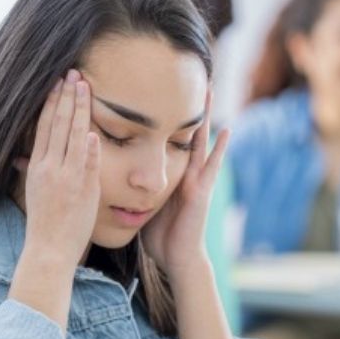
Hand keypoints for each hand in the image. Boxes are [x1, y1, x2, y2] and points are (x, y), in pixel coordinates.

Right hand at [17, 69, 100, 267]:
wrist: (49, 249)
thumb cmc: (45, 222)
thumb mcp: (34, 191)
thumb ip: (33, 170)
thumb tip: (21, 158)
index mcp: (37, 166)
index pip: (45, 126)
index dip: (52, 102)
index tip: (58, 83)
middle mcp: (50, 168)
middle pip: (59, 124)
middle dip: (67, 97)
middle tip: (74, 74)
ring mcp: (66, 178)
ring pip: (73, 137)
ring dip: (80, 110)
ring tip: (85, 88)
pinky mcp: (83, 190)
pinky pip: (87, 164)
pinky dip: (90, 148)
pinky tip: (93, 131)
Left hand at [143, 91, 227, 275]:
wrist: (178, 260)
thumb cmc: (161, 238)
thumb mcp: (144, 206)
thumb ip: (134, 190)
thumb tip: (111, 180)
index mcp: (171, 175)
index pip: (166, 139)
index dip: (163, 117)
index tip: (157, 93)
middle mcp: (186, 173)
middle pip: (185, 132)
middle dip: (186, 108)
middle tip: (188, 79)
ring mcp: (197, 180)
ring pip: (201, 141)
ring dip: (205, 116)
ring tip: (209, 91)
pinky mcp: (202, 190)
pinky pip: (211, 165)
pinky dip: (220, 147)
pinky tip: (228, 129)